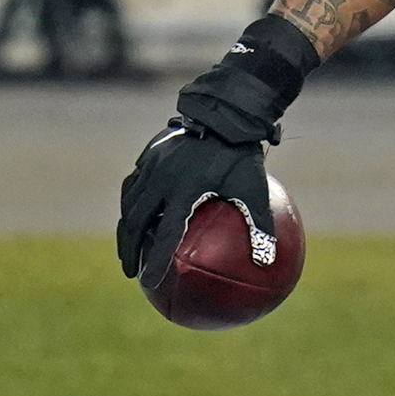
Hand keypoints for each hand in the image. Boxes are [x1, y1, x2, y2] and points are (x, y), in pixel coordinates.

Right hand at [117, 121, 272, 285]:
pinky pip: (132, 185)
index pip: (167, 234)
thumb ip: (260, 225)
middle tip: (131, 272)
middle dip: (130, 250)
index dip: (156, 259)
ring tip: (126, 250)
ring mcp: (151, 167)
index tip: (149, 281)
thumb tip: (268, 262)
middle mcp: (161, 180)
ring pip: (129, 204)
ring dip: (126, 230)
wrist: (225, 113)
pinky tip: (133, 215)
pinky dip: (129, 204)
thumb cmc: (242, 154)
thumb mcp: (254, 188)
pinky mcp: (149, 156)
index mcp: (185, 191)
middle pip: (136, 222)